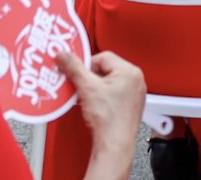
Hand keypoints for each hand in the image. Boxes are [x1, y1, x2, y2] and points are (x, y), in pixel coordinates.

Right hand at [58, 50, 145, 179]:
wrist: (115, 145)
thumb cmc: (109, 120)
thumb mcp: (87, 88)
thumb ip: (74, 68)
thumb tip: (64, 56)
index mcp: (130, 71)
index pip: (103, 57)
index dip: (86, 64)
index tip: (75, 71)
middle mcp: (136, 81)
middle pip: (106, 70)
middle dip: (89, 78)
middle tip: (78, 85)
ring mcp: (134, 95)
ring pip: (109, 83)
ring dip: (94, 88)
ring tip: (84, 97)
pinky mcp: (130, 107)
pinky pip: (113, 95)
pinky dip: (101, 98)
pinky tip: (93, 106)